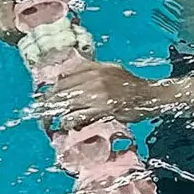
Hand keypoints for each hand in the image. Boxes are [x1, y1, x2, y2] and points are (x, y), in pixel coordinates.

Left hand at [40, 58, 159, 126]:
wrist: (150, 96)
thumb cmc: (131, 85)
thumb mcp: (111, 70)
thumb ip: (91, 71)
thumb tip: (69, 76)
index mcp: (94, 68)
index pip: (64, 77)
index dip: (52, 89)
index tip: (46, 98)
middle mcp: (94, 78)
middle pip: (62, 90)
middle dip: (49, 103)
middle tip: (43, 113)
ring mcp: (99, 93)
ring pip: (67, 103)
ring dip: (56, 114)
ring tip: (51, 122)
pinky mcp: (103, 108)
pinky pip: (79, 116)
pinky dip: (70, 122)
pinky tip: (68, 126)